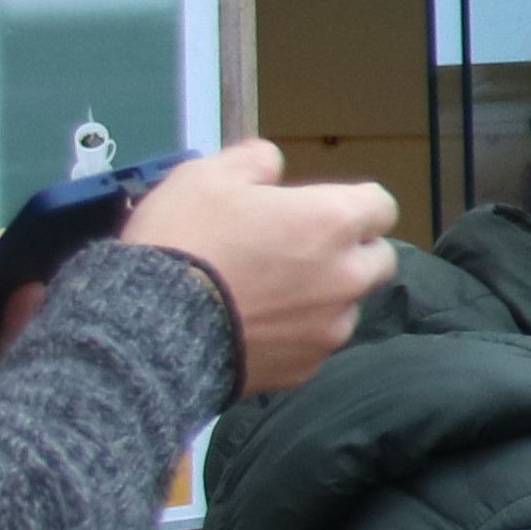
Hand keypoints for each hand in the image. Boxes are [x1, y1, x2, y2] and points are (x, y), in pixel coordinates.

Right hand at [117, 145, 401, 394]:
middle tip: (298, 251)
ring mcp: (331, 327)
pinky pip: (313, 344)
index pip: (381, 205)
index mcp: (334, 222)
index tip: (316, 209)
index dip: (351, 204)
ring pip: (347, 305)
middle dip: (349, 251)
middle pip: (376, 258)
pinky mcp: (306, 368)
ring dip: (323, 296)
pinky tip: (253, 326)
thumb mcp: (207, 175)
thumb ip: (253, 161)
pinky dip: (295, 335)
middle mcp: (348, 276)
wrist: (149, 327)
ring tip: (269, 293)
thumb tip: (271, 164)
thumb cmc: (184, 240)